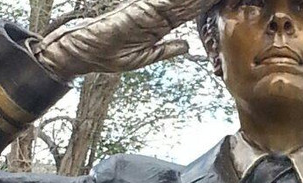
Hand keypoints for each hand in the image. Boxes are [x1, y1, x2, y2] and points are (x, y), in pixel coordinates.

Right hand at [35, 0, 215, 79]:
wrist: (79, 53)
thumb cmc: (105, 55)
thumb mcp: (143, 58)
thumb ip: (166, 50)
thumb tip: (187, 47)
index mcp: (158, 24)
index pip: (188, 11)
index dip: (205, 5)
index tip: (222, 0)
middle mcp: (154, 13)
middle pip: (186, 2)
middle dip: (202, 0)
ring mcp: (145, 9)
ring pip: (177, 0)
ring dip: (192, 0)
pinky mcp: (136, 11)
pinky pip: (160, 3)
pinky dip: (173, 2)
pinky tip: (187, 1)